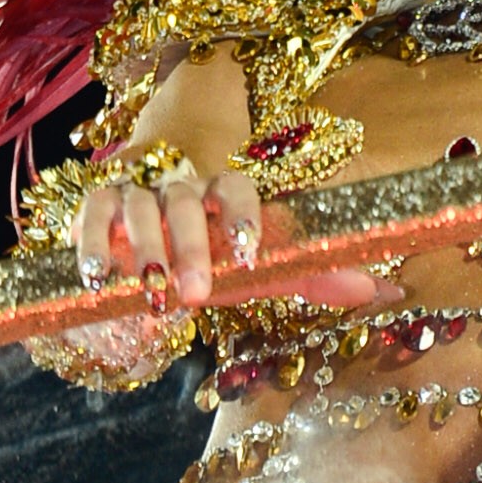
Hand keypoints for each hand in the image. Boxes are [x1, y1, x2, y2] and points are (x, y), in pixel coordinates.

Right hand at [73, 166, 379, 311]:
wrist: (150, 258)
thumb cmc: (216, 261)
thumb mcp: (262, 271)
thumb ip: (316, 277)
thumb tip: (390, 289)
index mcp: (225, 192)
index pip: (239, 185)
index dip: (244, 214)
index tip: (249, 253)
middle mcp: (183, 186)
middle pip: (187, 201)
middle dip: (192, 247)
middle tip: (198, 297)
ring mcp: (139, 193)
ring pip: (140, 208)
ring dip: (144, 250)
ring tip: (150, 294)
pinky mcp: (99, 206)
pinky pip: (92, 213)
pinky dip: (92, 242)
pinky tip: (96, 279)